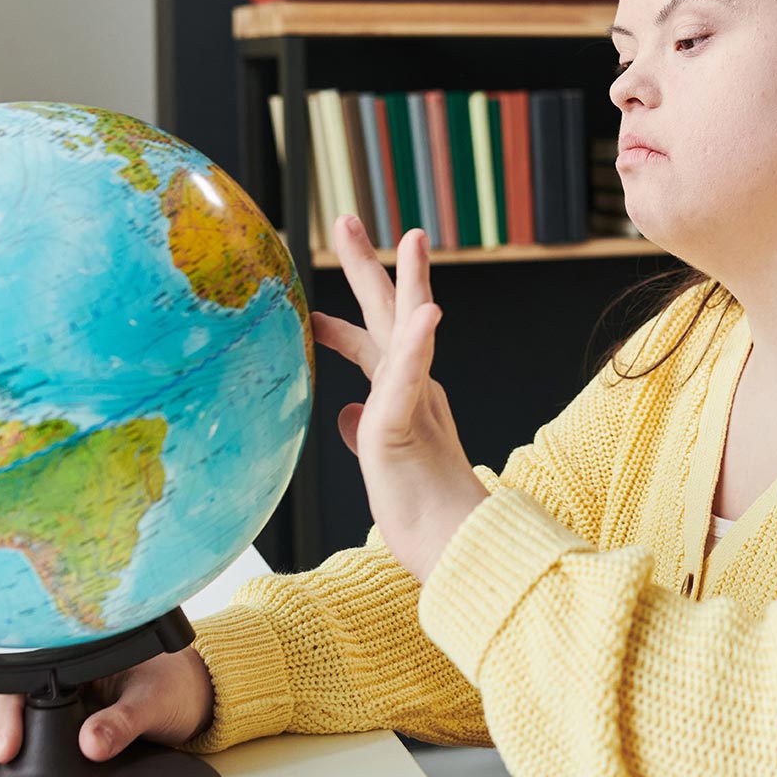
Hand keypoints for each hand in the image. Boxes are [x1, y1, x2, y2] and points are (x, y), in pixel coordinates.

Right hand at [0, 646, 213, 776]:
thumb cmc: (177, 686)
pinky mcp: (46, 712)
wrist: (194, 692)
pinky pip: (3, 725)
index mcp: (78, 650)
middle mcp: (56, 666)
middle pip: (1, 697)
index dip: (9, 714)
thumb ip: (125, 720)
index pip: (28, 678)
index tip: (6, 751)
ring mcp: (48, 689)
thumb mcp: (157, 701)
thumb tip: (93, 743)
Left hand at [312, 217, 488, 582]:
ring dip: (410, 282)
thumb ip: (366, 430)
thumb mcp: (381, 466)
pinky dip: (416, 344)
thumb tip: (343, 413)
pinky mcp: (408, 428)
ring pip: (409, 333)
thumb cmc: (425, 519)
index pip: (373, 348)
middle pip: (390, 316)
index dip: (344, 321)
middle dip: (370, 267)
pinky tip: (427, 312)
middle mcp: (413, 394)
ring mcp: (414, 407)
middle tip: (346, 221)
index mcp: (406, 402)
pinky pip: (409, 381)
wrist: (460, 555)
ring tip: (412, 237)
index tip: (316, 306)